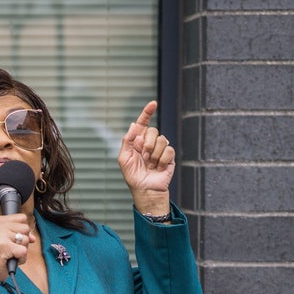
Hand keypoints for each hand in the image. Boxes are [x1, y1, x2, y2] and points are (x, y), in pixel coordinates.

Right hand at [0, 214, 35, 293]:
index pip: (22, 218)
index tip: (12, 240)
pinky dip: (21, 259)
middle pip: (26, 228)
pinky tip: (11, 260)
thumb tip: (32, 237)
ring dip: (21, 251)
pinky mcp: (3, 246)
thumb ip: (20, 234)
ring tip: (9, 255)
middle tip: (10, 249)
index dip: (22, 231)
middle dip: (22, 241)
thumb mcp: (7, 240)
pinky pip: (24, 251)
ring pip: (26, 239)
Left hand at [118, 100, 175, 215]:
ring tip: (150, 164)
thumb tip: (134, 124)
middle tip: (144, 157)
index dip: (147, 112)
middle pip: (153, 131)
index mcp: (138, 140)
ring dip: (154, 154)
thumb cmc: (133, 175)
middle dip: (147, 144)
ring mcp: (160, 149)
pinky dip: (162, 160)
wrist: (145, 189)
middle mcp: (150, 142)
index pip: (143, 123)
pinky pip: (168, 151)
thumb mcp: (123, 158)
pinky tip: (158, 167)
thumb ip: (127, 140)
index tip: (153, 103)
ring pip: (162, 140)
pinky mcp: (169, 156)